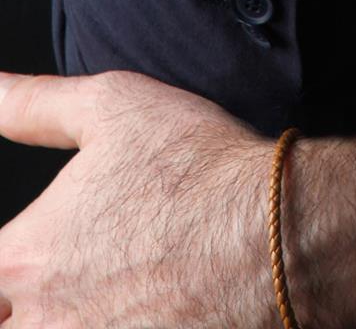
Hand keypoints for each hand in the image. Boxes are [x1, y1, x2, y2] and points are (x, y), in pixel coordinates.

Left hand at [0, 69, 272, 328]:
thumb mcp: (112, 106)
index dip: (4, 272)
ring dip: (55, 324)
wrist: (271, 232)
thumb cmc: (196, 168)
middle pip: (5, 322)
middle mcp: (42, 319)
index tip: (24, 266)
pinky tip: (136, 317)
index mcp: (24, 256)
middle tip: (57, 289)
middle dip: (19, 307)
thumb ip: (35, 106)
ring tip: (102, 303)